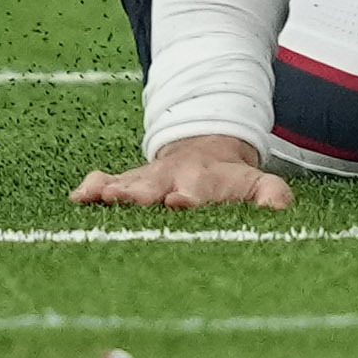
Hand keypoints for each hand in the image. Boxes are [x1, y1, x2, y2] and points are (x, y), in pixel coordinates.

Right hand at [71, 135, 292, 211]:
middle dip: (138, 195)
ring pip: (124, 184)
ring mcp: (145, 180)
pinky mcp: (125, 181)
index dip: (186, 198)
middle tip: (122, 199)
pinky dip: (91, 188)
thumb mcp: (258, 183)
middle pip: (151, 189)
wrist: (206, 149)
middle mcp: (169, 180)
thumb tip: (279, 208)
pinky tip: (78, 198)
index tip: (177, 202)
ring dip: (110, 191)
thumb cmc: (231, 180)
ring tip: (96, 197)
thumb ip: (272, 195)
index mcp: (201, 184)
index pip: (194, 193)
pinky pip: (105, 181)